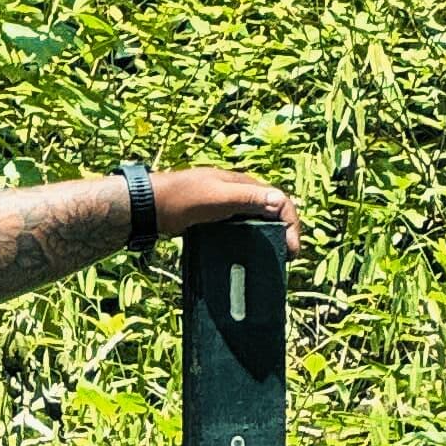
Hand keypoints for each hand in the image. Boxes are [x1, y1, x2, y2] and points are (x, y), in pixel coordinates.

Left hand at [149, 166, 303, 256]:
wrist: (152, 205)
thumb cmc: (184, 199)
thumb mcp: (218, 197)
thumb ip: (248, 199)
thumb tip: (279, 202)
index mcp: (245, 185)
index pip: (280, 201)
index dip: (291, 224)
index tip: (292, 250)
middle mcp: (240, 193)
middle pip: (272, 212)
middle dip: (284, 232)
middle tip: (287, 258)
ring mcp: (227, 207)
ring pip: (257, 222)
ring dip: (268, 238)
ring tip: (272, 260)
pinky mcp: (216, 219)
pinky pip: (240, 230)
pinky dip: (249, 242)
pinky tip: (247, 257)